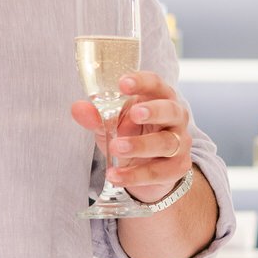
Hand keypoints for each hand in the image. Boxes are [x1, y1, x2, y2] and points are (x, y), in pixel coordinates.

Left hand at [71, 70, 189, 203]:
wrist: (145, 168)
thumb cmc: (131, 134)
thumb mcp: (111, 123)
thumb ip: (96, 116)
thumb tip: (77, 108)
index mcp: (159, 98)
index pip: (156, 84)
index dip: (142, 82)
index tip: (123, 83)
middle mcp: (175, 118)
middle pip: (171, 110)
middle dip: (154, 111)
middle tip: (134, 113)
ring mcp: (180, 143)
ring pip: (166, 143)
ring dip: (140, 145)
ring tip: (116, 147)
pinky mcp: (177, 168)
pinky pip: (158, 172)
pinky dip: (134, 175)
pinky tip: (114, 175)